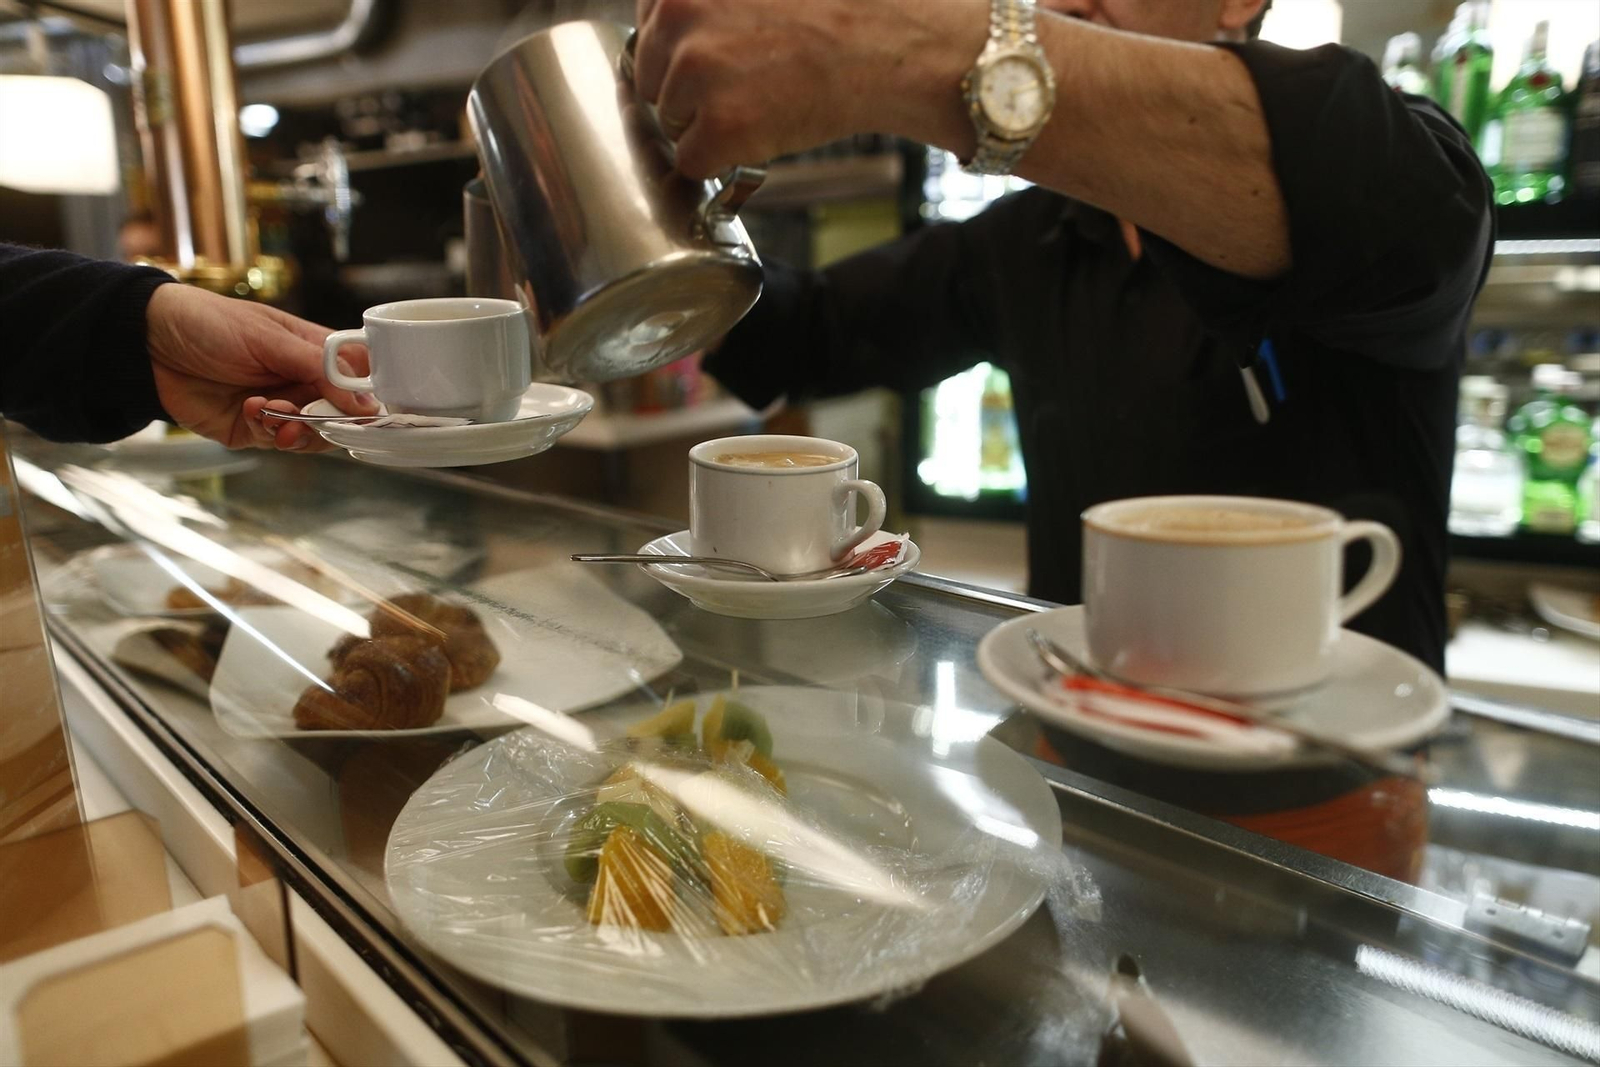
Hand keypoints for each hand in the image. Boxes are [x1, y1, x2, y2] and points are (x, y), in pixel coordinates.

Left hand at [145, 284, 377, 451]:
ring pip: (315, 435)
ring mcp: (281, 407)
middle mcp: (304, 381)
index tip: (364, 410)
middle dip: (330, 419)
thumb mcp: (269, 338)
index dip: (367, 396)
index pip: (361, 377)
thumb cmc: (208, 323)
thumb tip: (366, 402)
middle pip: (343, 414)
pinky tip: (251, 411)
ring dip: (300, 430)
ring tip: (276, 417)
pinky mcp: (254, 430)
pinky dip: (270, 432)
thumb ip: (318, 369)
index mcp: (316, 351)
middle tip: (311, 415)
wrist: (146, 344)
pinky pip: (279, 443)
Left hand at [632, 0, 982, 177]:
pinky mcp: (717, 126)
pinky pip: (691, 161)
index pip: (650, 22)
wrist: (895, 43)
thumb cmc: (842, 6)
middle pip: (649, 74)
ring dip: (707, 122)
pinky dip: (723, 159)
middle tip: (748, 81)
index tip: (717, 54)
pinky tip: (763, 133)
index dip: (684, 46)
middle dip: (688, 86)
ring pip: (669, 119)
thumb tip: (669, 25)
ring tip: (764, 101)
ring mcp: (694, 72)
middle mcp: (677, 14)